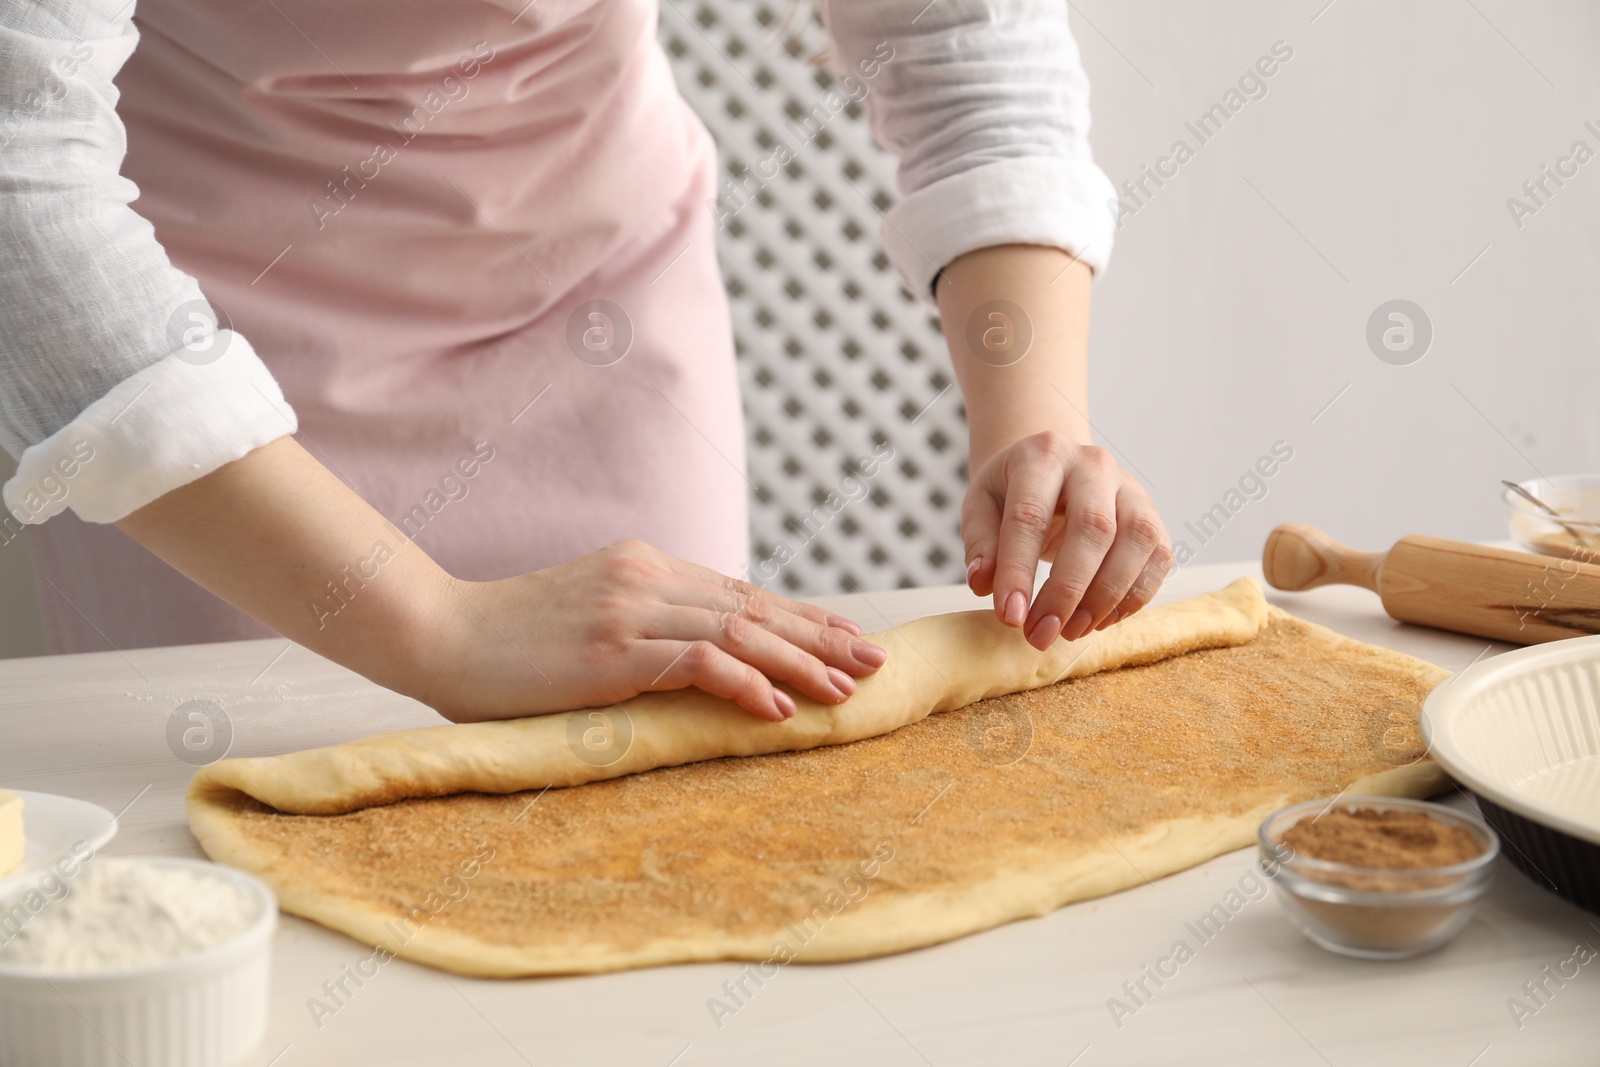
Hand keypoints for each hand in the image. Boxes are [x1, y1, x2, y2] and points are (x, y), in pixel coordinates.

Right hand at [419, 540, 887, 722]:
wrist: (436, 633)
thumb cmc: (505, 641)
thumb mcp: (586, 621)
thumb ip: (642, 627)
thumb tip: (699, 660)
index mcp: (643, 566)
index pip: (740, 593)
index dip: (800, 618)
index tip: (846, 638)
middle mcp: (646, 577)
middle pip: (755, 606)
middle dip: (821, 635)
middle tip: (875, 660)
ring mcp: (631, 608)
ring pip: (740, 631)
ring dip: (802, 663)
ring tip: (848, 690)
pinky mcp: (612, 648)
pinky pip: (700, 662)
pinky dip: (748, 683)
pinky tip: (781, 708)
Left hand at [962, 431, 1171, 650]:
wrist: (1053, 468)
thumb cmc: (1013, 492)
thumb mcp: (982, 506)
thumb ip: (981, 543)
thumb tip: (984, 583)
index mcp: (1043, 455)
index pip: (1029, 515)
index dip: (1018, 571)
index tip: (1009, 617)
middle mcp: (1093, 464)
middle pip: (1093, 527)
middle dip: (1067, 590)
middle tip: (1041, 634)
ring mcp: (1131, 488)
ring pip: (1136, 540)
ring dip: (1105, 597)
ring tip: (1070, 631)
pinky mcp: (1153, 515)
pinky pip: (1158, 558)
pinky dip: (1133, 597)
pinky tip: (1100, 621)